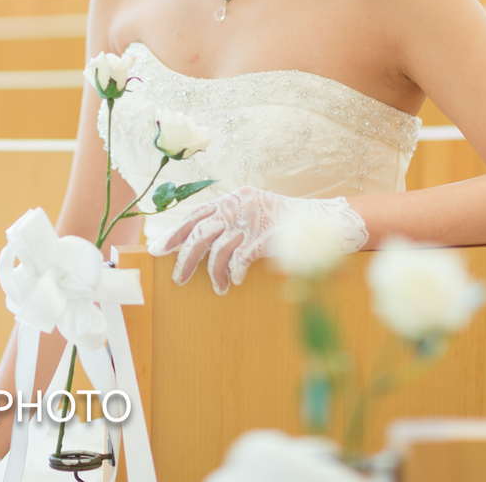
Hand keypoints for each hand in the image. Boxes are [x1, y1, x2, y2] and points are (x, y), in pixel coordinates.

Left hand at [147, 186, 366, 293]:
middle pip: (200, 233)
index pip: (196, 214)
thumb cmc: (286, 223)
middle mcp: (240, 205)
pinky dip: (234, 272)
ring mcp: (254, 220)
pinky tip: (234, 282)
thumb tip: (197, 243)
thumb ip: (230, 221)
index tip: (158, 250)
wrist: (327, 221)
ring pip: (218, 249)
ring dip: (213, 273)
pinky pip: (240, 258)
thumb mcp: (255, 212)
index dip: (175, 232)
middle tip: (178, 279)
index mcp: (234, 197)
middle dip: (185, 258)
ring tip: (218, 288)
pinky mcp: (268, 237)